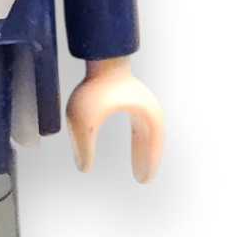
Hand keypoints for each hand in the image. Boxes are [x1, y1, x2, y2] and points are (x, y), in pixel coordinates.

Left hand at [65, 58, 164, 181]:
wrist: (97, 56)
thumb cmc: (94, 85)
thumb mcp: (83, 120)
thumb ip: (83, 145)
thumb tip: (84, 168)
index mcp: (145, 114)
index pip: (152, 144)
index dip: (147, 162)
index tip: (142, 180)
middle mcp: (146, 107)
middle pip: (152, 140)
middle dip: (148, 159)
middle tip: (143, 179)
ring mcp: (139, 100)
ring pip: (147, 133)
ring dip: (143, 150)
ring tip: (139, 170)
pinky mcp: (129, 96)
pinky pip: (139, 125)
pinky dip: (139, 140)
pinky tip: (134, 146)